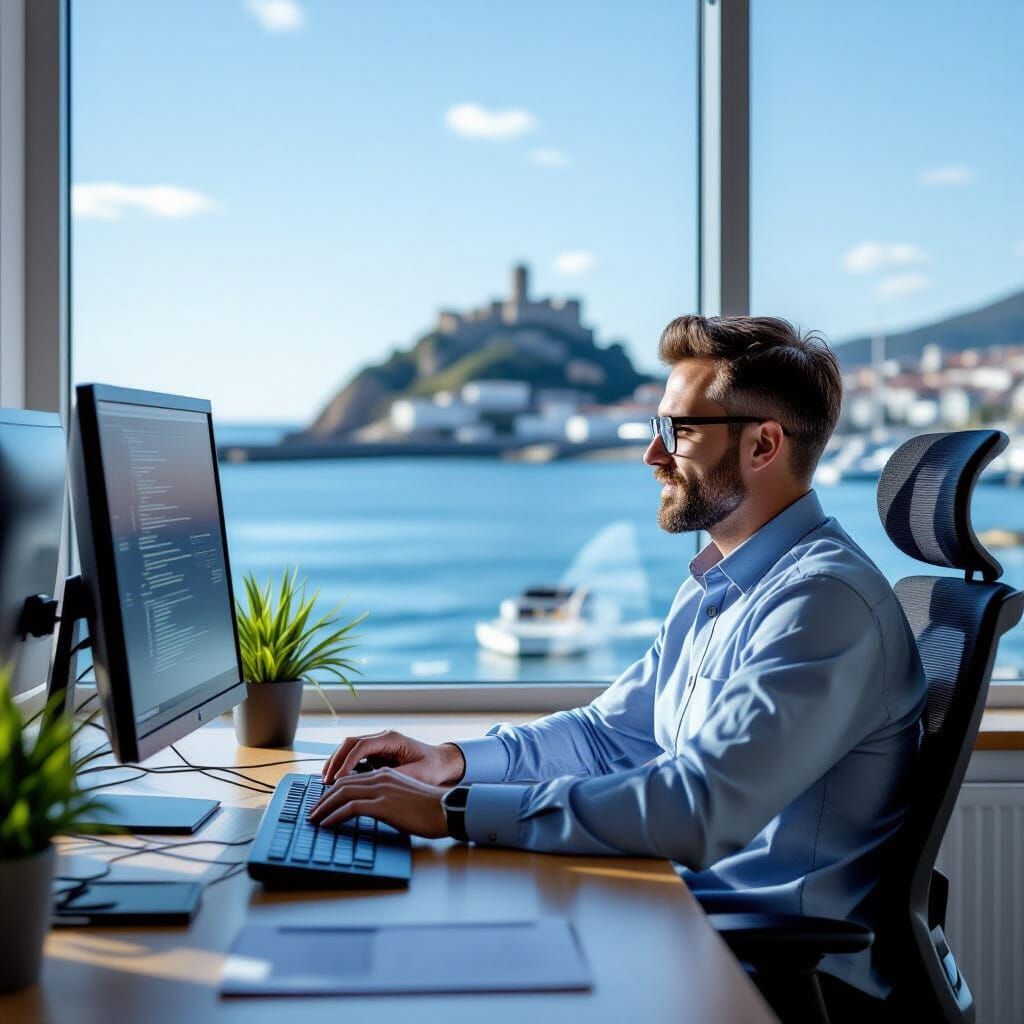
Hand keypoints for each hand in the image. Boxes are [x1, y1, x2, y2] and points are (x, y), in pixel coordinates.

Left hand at [309, 767, 448, 838]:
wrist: (447, 809)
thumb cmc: (431, 808)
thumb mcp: (405, 798)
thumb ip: (389, 799)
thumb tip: (376, 811)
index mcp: (386, 774)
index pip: (352, 779)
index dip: (334, 790)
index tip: (324, 802)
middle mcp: (381, 777)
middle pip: (342, 784)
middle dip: (323, 799)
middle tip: (312, 812)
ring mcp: (381, 790)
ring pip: (342, 794)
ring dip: (324, 807)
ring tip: (314, 819)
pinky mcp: (383, 805)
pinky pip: (350, 808)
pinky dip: (334, 816)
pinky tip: (327, 825)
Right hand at [321, 729, 464, 786]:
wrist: (443, 763)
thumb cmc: (433, 769)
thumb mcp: (417, 775)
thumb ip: (395, 777)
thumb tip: (372, 785)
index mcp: (392, 739)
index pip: (361, 746)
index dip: (347, 762)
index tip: (338, 779)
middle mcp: (382, 737)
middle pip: (350, 743)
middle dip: (336, 761)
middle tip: (326, 782)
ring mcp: (378, 743)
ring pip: (349, 747)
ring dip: (336, 762)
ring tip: (326, 781)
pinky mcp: (376, 752)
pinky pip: (354, 755)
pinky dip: (343, 765)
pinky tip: (335, 779)